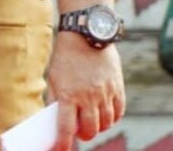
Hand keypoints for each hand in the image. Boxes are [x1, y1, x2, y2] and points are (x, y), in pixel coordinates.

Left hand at [47, 32, 125, 150]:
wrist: (86, 34)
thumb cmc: (66, 57)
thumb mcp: (54, 77)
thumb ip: (57, 99)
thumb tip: (58, 120)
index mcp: (69, 94)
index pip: (66, 128)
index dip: (63, 143)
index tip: (61, 149)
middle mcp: (89, 96)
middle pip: (90, 130)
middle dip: (84, 135)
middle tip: (78, 131)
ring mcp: (105, 93)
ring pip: (106, 124)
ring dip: (98, 127)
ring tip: (91, 121)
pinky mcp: (118, 87)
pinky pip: (118, 112)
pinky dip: (112, 118)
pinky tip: (105, 115)